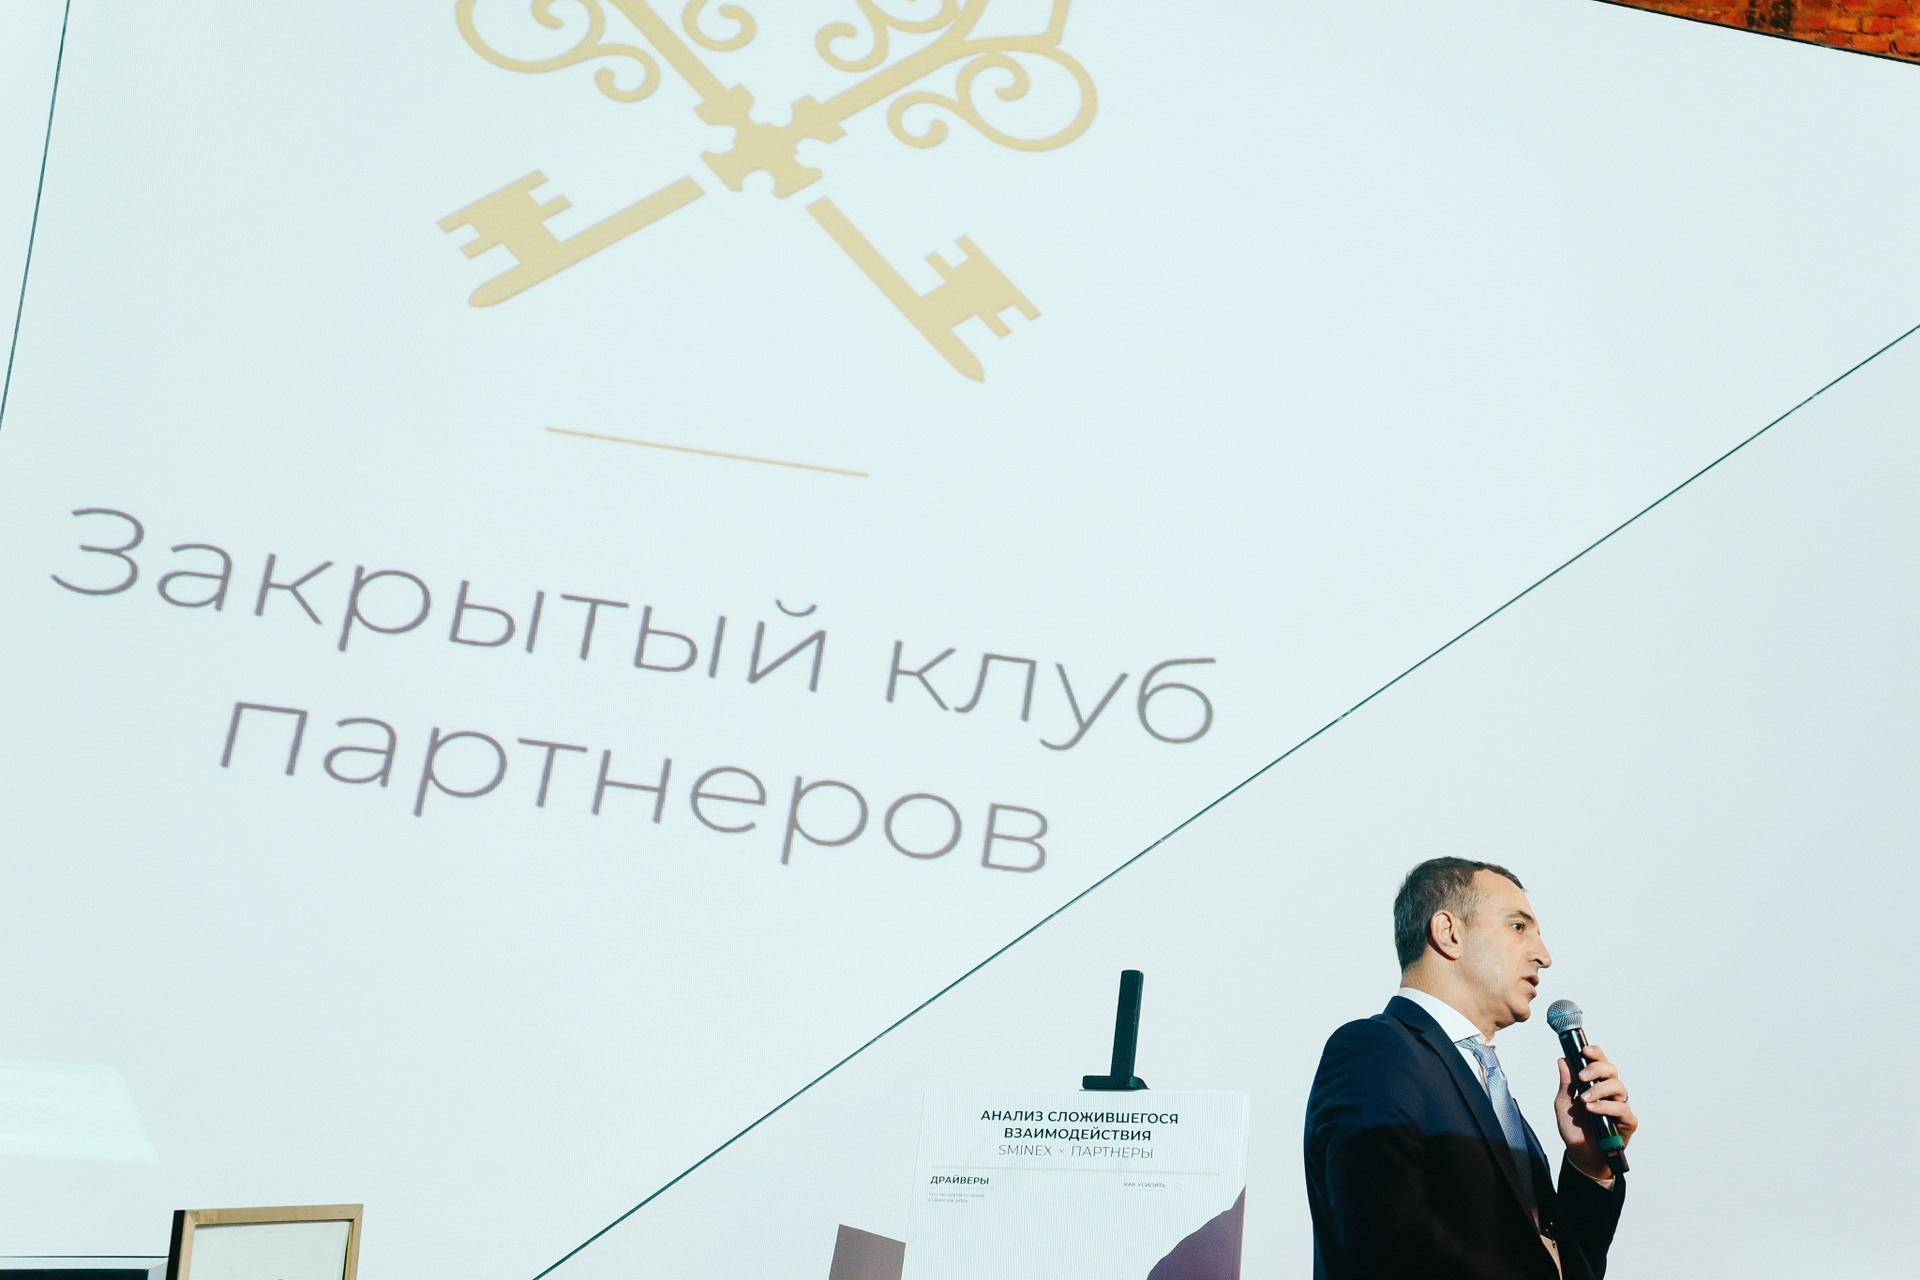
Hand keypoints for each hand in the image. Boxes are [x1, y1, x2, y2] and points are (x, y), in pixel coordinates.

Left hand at [1554, 1042, 1636, 1180]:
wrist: (1580, 1155)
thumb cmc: (1574, 1129)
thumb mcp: (1563, 1104)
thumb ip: (1565, 1084)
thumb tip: (1563, 1061)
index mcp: (1595, 1084)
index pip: (1600, 1062)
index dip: (1595, 1053)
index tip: (1583, 1051)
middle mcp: (1610, 1092)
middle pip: (1611, 1070)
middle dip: (1596, 1069)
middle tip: (1581, 1076)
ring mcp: (1620, 1106)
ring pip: (1619, 1086)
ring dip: (1599, 1089)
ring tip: (1584, 1099)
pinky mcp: (1627, 1121)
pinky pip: (1622, 1109)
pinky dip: (1605, 1107)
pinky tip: (1592, 1110)